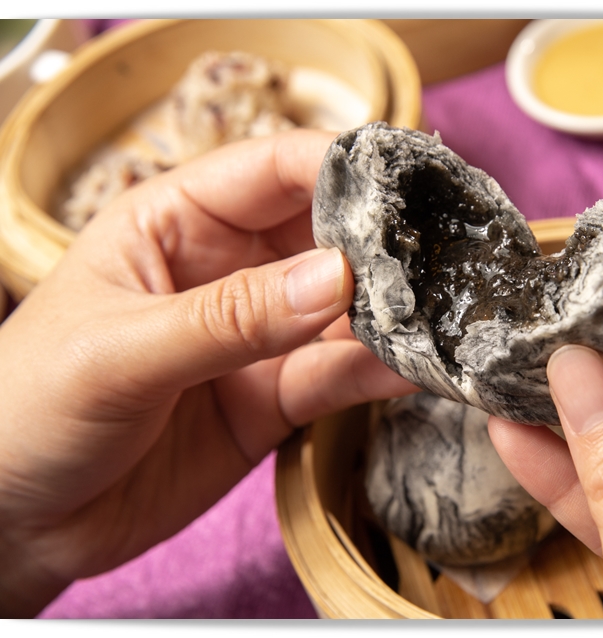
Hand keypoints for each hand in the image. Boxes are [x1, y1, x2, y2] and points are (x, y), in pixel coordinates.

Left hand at [0, 129, 416, 616]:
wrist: (19, 520)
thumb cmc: (27, 408)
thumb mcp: (118, 353)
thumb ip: (227, 318)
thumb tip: (335, 277)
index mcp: (176, 223)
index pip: (274, 170)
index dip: (342, 168)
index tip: (406, 186)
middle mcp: (228, 270)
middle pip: (325, 237)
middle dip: (383, 246)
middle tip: (444, 258)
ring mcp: (256, 337)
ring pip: (342, 313)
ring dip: (390, 316)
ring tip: (442, 319)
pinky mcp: (273, 398)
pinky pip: (336, 377)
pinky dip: (377, 375)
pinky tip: (414, 369)